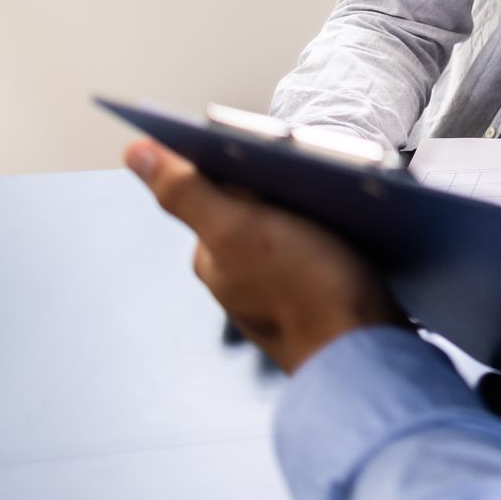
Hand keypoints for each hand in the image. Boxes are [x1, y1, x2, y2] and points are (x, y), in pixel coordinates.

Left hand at [124, 139, 405, 372]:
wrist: (365, 351)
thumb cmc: (305, 293)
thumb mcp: (238, 229)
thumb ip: (186, 191)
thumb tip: (135, 153)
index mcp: (213, 256)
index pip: (217, 186)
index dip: (246, 157)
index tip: (279, 147)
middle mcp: (238, 275)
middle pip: (256, 204)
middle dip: (284, 180)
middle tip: (318, 170)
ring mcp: (278, 288)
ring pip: (290, 225)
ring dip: (312, 204)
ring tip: (340, 196)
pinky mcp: (317, 295)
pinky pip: (318, 247)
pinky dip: (333, 231)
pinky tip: (353, 228)